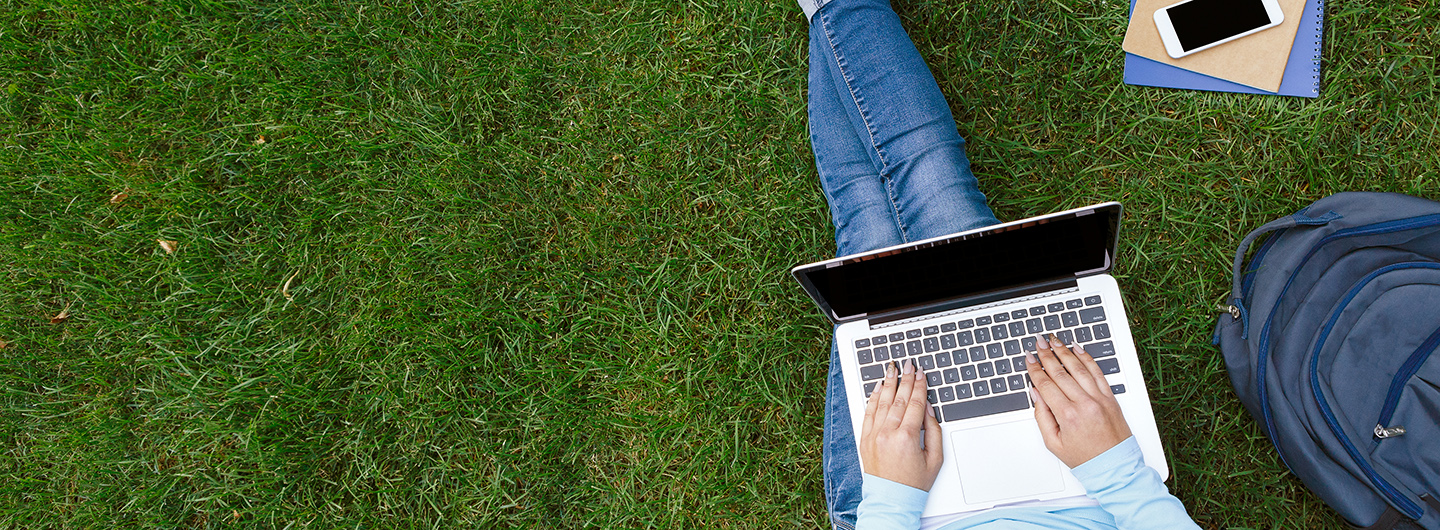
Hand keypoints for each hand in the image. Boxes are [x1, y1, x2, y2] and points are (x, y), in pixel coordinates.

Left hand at [859, 359, 943, 490]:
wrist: (891, 499)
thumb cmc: (914, 482)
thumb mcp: (935, 458)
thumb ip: (933, 431)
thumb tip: (929, 409)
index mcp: (906, 437)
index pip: (915, 404)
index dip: (920, 386)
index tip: (921, 373)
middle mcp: (887, 433)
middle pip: (899, 399)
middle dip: (905, 378)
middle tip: (908, 363)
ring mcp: (874, 435)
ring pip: (882, 402)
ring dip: (888, 383)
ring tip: (892, 368)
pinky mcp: (865, 439)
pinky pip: (869, 412)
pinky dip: (873, 398)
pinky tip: (878, 387)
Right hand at [1026, 334, 1132, 467]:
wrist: (1114, 466)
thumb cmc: (1085, 458)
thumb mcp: (1053, 443)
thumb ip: (1041, 416)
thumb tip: (1036, 394)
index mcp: (1067, 416)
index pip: (1046, 385)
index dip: (1035, 369)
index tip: (1029, 358)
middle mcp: (1084, 404)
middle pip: (1060, 373)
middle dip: (1047, 355)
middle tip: (1038, 342)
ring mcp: (1099, 399)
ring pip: (1079, 368)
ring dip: (1064, 352)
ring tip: (1054, 341)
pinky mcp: (1110, 398)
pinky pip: (1098, 373)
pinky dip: (1087, 358)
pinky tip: (1078, 349)